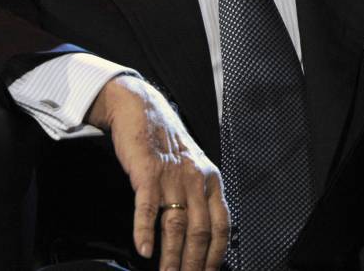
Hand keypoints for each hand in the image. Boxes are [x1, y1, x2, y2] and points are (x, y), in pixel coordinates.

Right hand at [86, 75, 228, 270]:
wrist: (142, 108)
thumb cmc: (166, 141)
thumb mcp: (193, 166)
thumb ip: (199, 196)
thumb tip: (202, 235)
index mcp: (210, 180)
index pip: (222, 226)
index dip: (216, 255)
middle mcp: (195, 179)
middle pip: (200, 232)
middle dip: (194, 264)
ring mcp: (172, 176)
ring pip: (176, 225)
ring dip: (171, 257)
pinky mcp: (147, 171)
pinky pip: (147, 207)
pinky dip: (144, 231)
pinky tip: (143, 249)